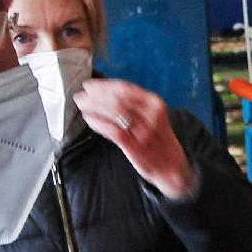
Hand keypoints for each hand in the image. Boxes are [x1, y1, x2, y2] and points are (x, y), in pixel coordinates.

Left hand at [77, 78, 201, 200]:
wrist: (172, 166)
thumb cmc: (158, 139)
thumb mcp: (152, 116)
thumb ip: (133, 105)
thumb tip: (105, 93)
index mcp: (155, 103)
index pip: (125, 89)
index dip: (104, 85)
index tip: (89, 85)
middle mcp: (151, 115)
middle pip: (117, 99)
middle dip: (96, 96)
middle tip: (80, 96)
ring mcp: (144, 131)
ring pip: (114, 113)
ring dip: (94, 107)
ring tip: (82, 106)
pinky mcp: (136, 146)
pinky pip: (113, 131)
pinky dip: (99, 124)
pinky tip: (89, 120)